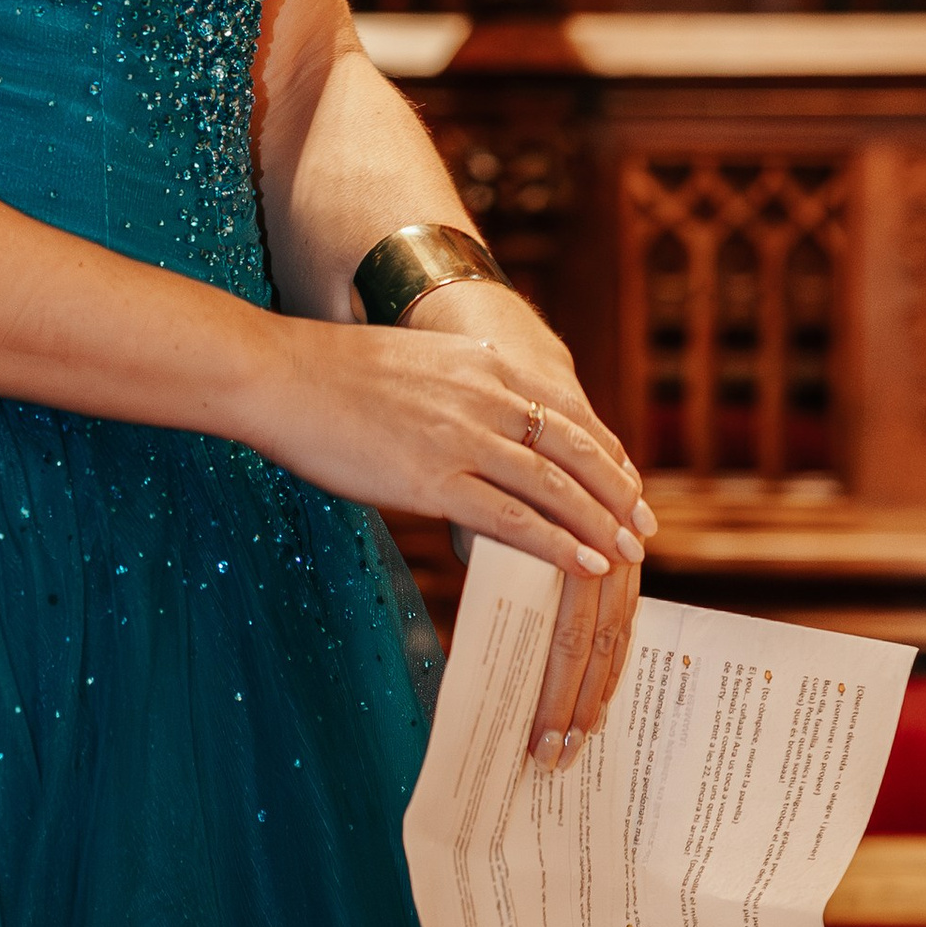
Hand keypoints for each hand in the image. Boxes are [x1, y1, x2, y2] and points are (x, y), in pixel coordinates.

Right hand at [240, 301, 655, 762]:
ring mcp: (462, 438)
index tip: (628, 481)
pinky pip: (512, 518)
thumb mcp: (419, 361)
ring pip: (555, 486)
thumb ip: (462, 384)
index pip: (569, 411)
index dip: (605, 452)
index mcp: (484, 363)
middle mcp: (486, 396)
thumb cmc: (333, 374)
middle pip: (576, 449)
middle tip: (644, 528)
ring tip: (626, 555)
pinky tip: (581, 565)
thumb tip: (485, 414)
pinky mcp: (433, 479)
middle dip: (617, 492)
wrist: (280, 376)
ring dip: (599, 523)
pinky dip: (556, 544)